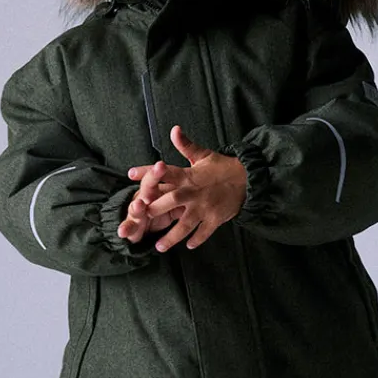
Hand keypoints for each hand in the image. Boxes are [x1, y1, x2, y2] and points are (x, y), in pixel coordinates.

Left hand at [128, 126, 246, 252]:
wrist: (247, 179)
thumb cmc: (222, 167)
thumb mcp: (203, 155)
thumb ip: (186, 146)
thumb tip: (174, 129)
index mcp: (189, 176)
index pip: (166, 172)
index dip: (148, 172)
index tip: (130, 174)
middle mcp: (194, 193)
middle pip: (172, 200)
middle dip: (157, 208)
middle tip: (141, 216)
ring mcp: (205, 207)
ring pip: (186, 224)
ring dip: (172, 236)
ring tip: (159, 247)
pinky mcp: (215, 218)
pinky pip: (204, 232)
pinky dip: (197, 239)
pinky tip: (188, 246)